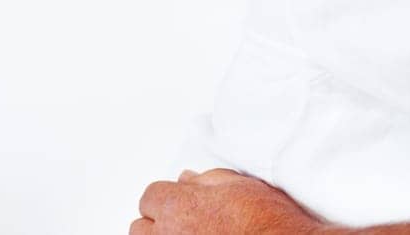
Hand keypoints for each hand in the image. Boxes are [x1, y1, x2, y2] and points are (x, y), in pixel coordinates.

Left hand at [134, 169, 330, 234]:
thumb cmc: (268, 221)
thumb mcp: (241, 185)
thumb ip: (206, 180)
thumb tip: (186, 180)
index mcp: (179, 206)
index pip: (150, 197)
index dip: (167, 197)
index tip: (180, 200)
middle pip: (140, 227)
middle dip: (158, 222)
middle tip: (183, 222)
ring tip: (190, 234)